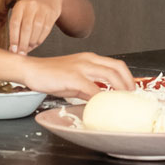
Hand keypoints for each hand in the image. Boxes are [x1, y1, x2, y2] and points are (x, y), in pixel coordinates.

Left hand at [5, 0, 60, 56]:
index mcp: (20, 5)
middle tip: (20, 54)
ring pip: (37, 29)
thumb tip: (13, 49)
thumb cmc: (31, 8)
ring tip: (28, 49)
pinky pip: (46, 30)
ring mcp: (43, 9)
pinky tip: (35, 44)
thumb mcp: (21, 12)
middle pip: (26, 27)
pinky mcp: (52, 14)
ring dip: (32, 42)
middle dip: (23, 43)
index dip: (13, 37)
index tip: (12, 50)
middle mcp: (31, 6)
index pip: (15, 23)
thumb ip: (17, 27)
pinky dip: (40, 39)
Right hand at [19, 52, 134, 99]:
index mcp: (90, 58)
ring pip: (110, 75)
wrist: (31, 70)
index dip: (127, 77)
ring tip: (123, 100)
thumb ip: (88, 88)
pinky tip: (103, 105)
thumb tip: (99, 99)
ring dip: (120, 88)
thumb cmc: (50, 75)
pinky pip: (92, 89)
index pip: (116, 64)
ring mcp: (81, 67)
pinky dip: (101, 98)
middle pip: (117, 68)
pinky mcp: (73, 78)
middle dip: (128, 82)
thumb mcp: (73, 80)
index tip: (131, 89)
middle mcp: (88, 60)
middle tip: (132, 95)